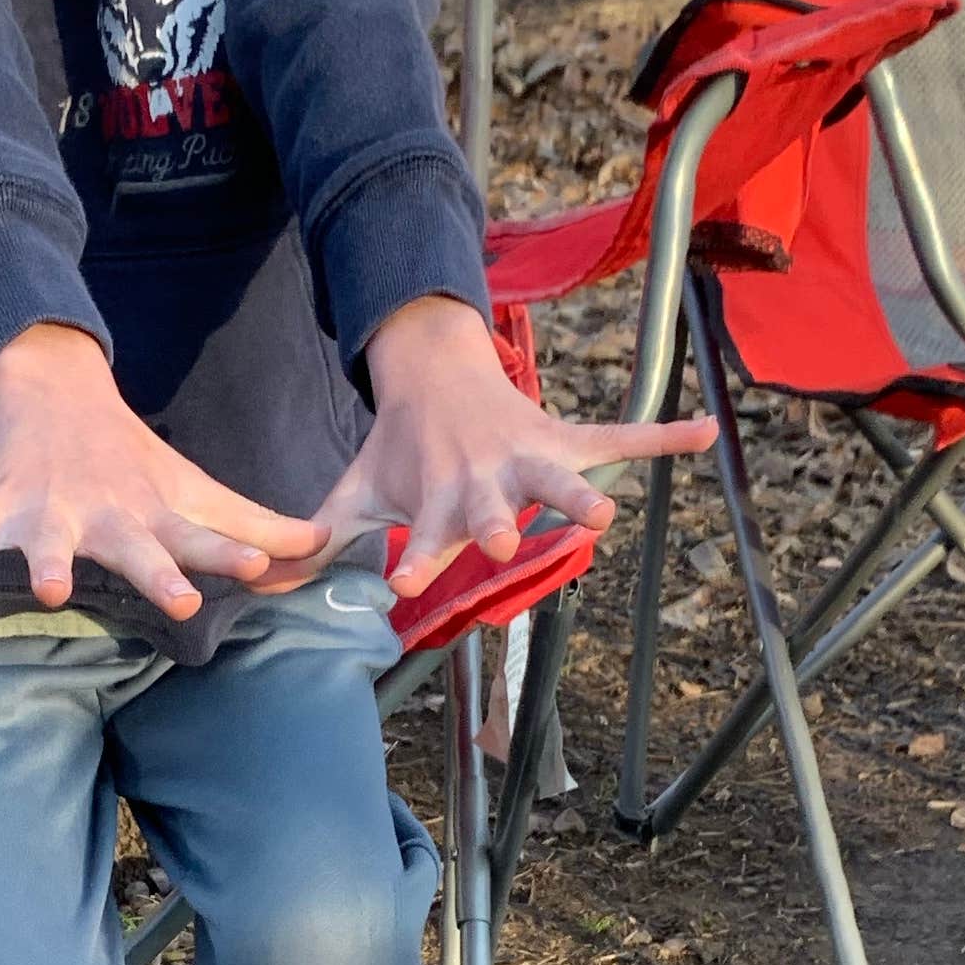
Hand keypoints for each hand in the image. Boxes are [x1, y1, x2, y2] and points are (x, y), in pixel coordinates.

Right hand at [0, 322, 327, 618]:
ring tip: (45, 589)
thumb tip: (322, 548)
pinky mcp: (2, 506)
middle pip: (138, 547)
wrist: (57, 389)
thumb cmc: (134, 457)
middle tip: (179, 599)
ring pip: (48, 541)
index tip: (265, 568)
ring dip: (45, 562)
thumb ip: (254, 525)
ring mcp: (53, 510)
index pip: (203, 537)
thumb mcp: (194, 490)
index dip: (233, 552)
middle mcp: (109, 514)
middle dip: (157, 571)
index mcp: (157, 514)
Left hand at [304, 294, 715, 599]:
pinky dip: (664, 435)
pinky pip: (620, 436)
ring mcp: (527, 459)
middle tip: (498, 544)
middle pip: (495, 506)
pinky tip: (707, 432)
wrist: (431, 375)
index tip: (409, 582)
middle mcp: (486, 481)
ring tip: (607, 515)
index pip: (425, 536)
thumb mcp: (354, 492)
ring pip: (559, 478)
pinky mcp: (562, 439)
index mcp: (438, 499)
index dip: (418, 558)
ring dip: (580, 494)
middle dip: (497, 524)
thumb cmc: (397, 451)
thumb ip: (317, 544)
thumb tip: (257, 589)